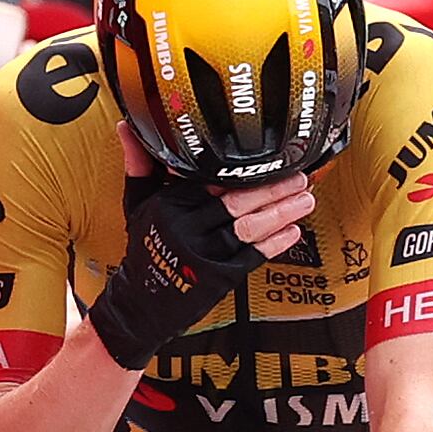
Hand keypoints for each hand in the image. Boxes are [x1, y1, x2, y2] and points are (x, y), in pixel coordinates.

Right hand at [88, 123, 307, 369]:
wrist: (140, 303)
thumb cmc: (143, 250)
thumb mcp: (137, 205)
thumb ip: (140, 166)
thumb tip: (127, 128)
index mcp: (170, 205)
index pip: (211, 179)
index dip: (244, 169)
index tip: (269, 157)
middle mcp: (188, 228)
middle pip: (237, 201)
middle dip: (273, 189)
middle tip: (299, 177)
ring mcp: (205, 254)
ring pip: (249, 227)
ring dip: (282, 213)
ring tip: (305, 199)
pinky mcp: (220, 277)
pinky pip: (253, 256)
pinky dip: (275, 243)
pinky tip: (293, 231)